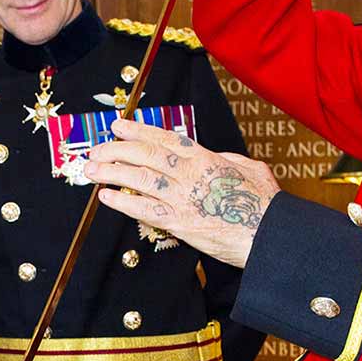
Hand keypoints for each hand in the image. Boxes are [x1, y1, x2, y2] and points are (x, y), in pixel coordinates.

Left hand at [86, 118, 278, 268]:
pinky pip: (144, 211)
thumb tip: (214, 155)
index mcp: (207, 159)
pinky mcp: (180, 224)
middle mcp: (191, 175)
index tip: (118, 125)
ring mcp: (183, 199)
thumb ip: (227, 160)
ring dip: (112, 173)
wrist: (270, 235)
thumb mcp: (250, 169)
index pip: (166, 138)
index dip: (139, 130)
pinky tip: (105, 197)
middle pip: (146, 155)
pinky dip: (122, 203)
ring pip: (140, 179)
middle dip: (117, 149)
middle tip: (97, 149)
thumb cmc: (264, 204)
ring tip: (91, 170)